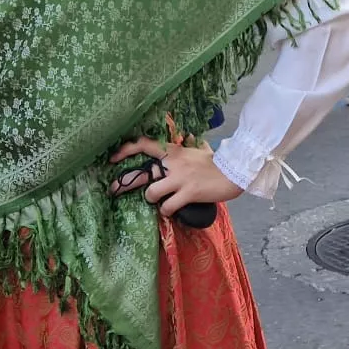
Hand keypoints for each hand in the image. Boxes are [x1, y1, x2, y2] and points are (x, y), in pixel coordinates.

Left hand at [107, 137, 242, 214]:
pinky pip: (168, 206)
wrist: (235, 171)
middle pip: (140, 174)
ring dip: (152, 199)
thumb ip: (193, 144)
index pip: (144, 144)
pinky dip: (167, 211)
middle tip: (113, 191)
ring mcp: (180, 179)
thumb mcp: (202, 149)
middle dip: (123, 184)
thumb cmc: (218, 162)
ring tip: (159, 201)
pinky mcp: (188, 193)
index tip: (113, 158)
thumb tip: (191, 136)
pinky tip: (171, 210)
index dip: (125, 150)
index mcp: (174, 151)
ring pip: (151, 193)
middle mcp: (173, 164)